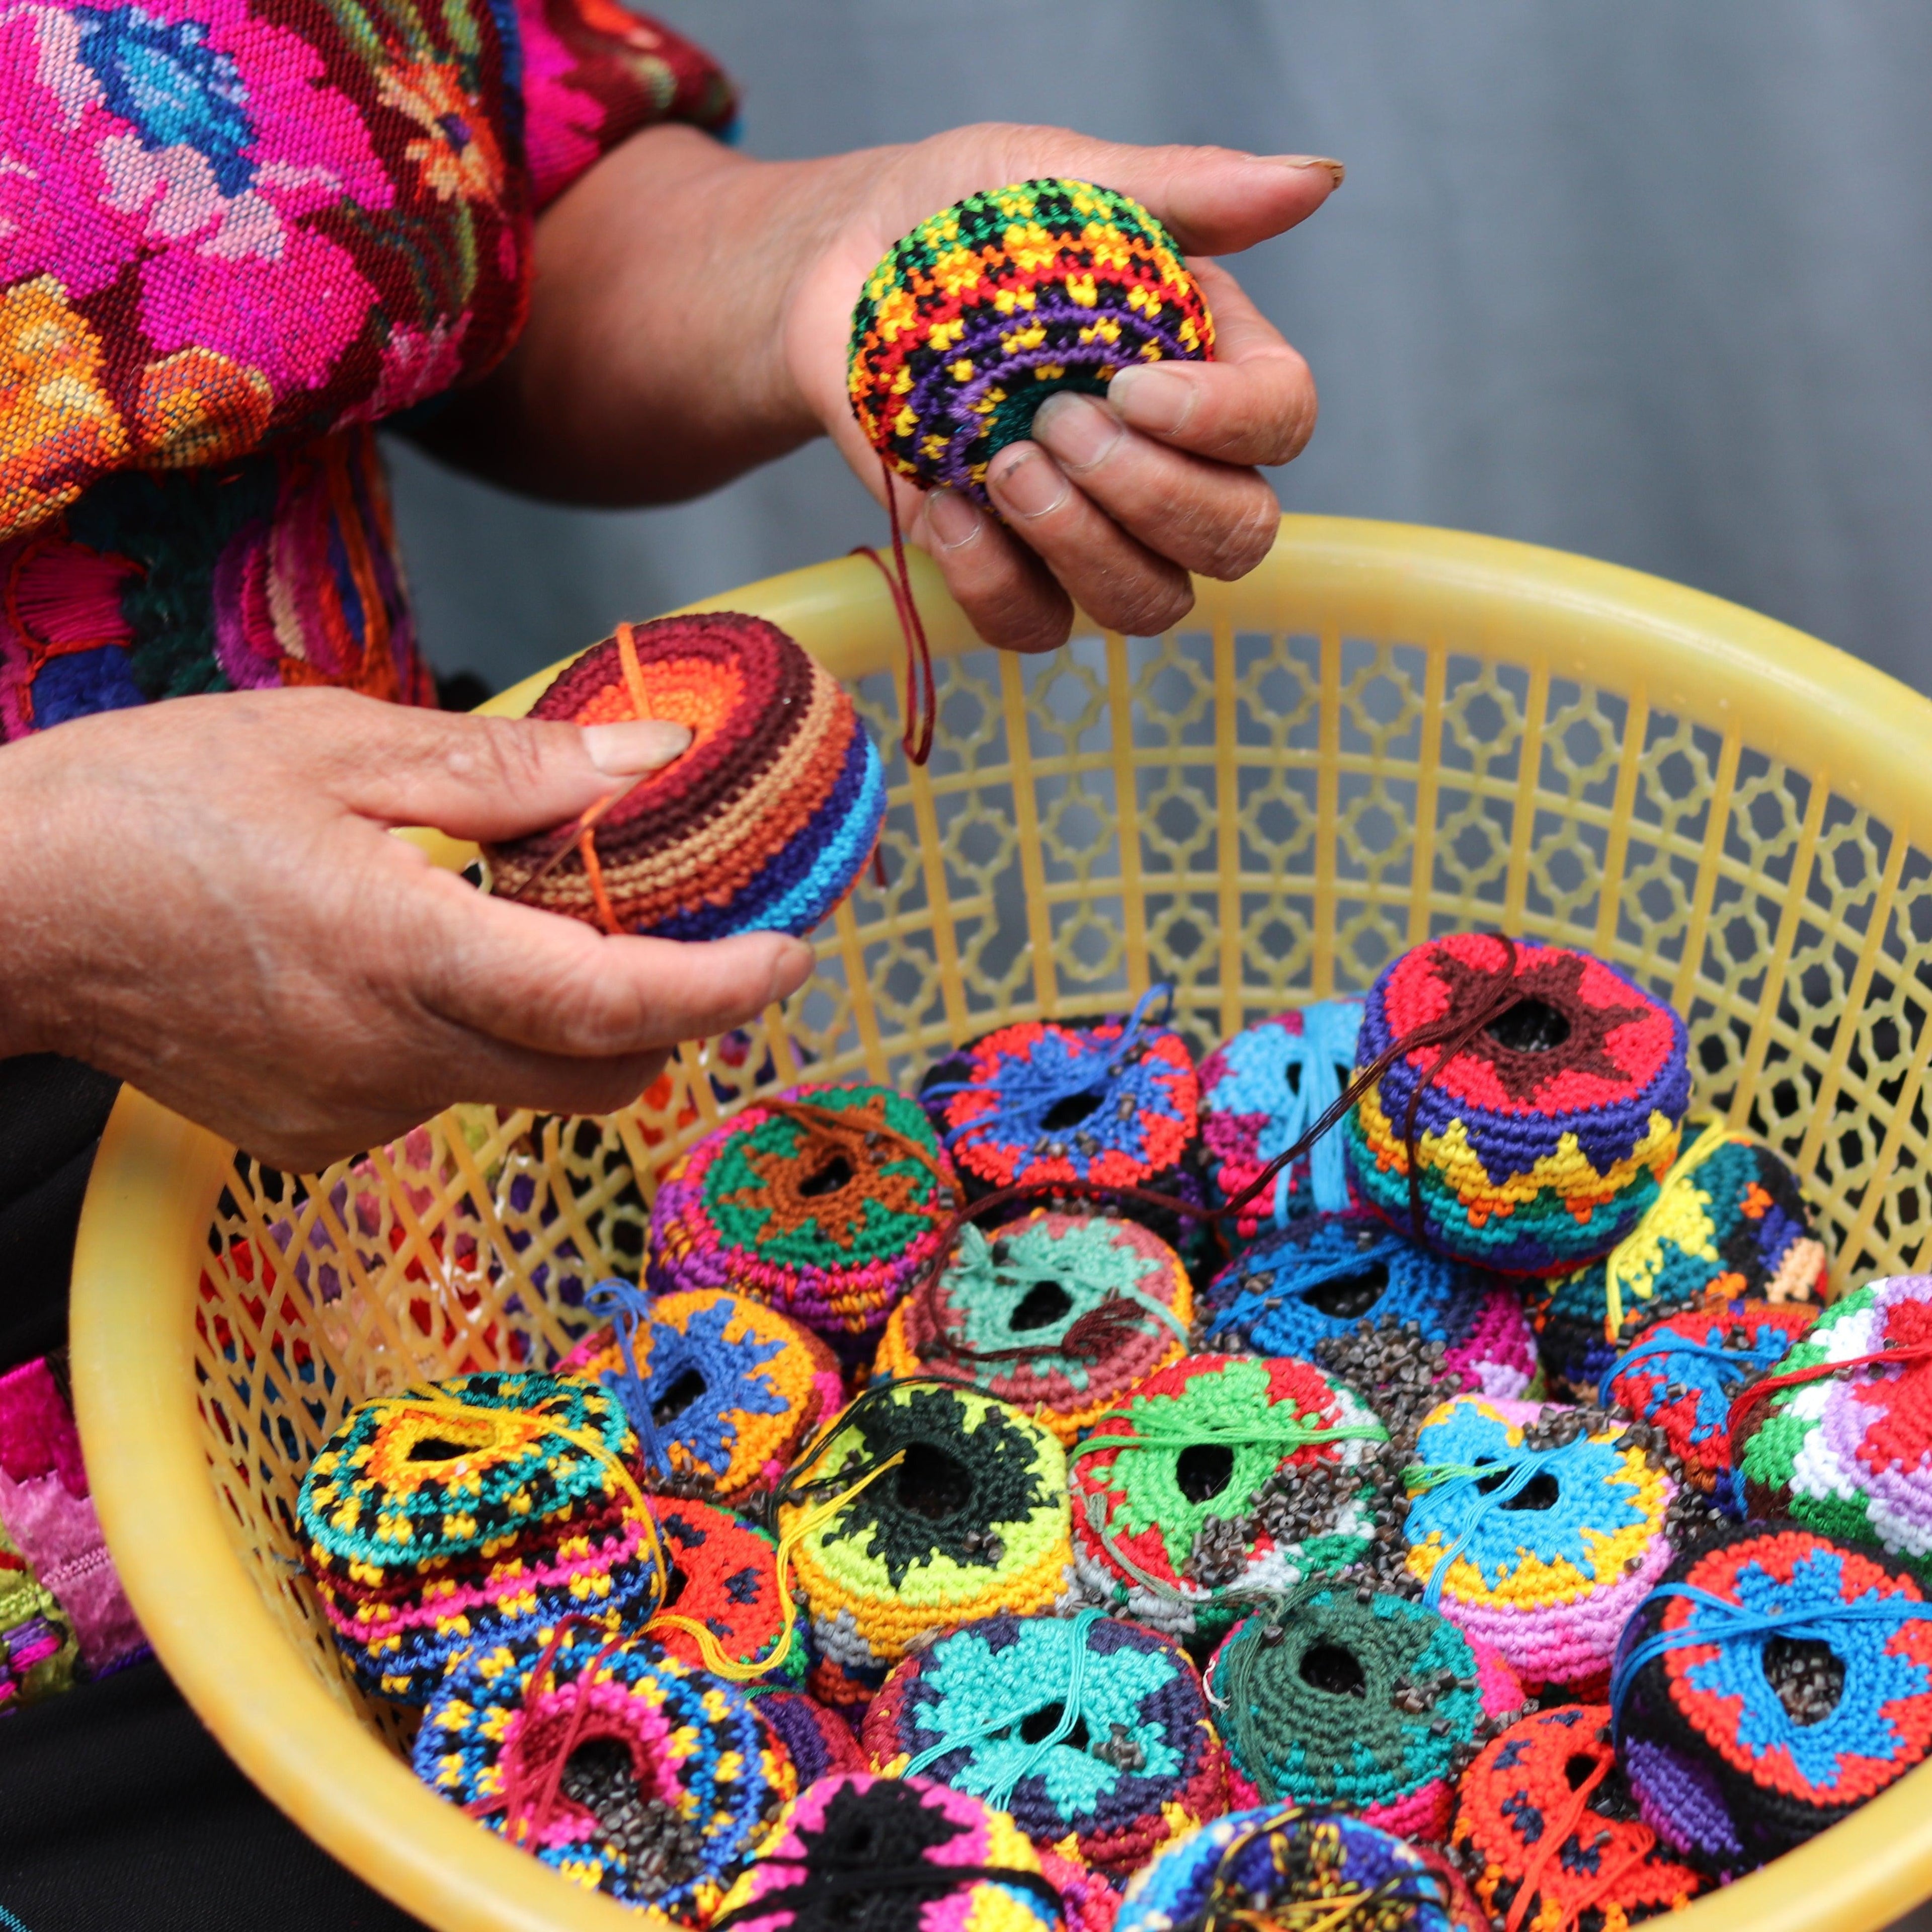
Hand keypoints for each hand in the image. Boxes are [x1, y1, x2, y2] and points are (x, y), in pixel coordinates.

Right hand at [0, 691, 813, 1169]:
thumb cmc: (150, 804)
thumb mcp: (335, 743)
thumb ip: (511, 769)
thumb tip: (654, 764)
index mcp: (404, 953)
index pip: (614, 1002)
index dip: (724, 988)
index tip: (794, 955)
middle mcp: (392, 1058)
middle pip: (601, 1073)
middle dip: (676, 1018)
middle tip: (699, 935)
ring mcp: (353, 1112)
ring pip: (525, 1085)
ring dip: (566, 1017)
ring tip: (524, 916)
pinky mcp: (316, 1136)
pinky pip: (444, 1094)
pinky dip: (473, 1036)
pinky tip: (415, 960)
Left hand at [428, 123, 1336, 654]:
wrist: (839, 277)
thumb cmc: (962, 218)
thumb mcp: (1065, 178)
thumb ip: (1186, 191)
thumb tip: (1316, 177)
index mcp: (1209, 363)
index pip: (1282, 422)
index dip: (1225, 424)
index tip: (1130, 382)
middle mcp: (1172, 463)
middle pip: (1237, 538)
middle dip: (1150, 494)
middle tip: (1055, 422)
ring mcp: (1094, 533)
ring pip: (1150, 604)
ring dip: (1080, 545)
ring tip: (999, 466)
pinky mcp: (1013, 575)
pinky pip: (1038, 628)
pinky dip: (991, 581)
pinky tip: (943, 508)